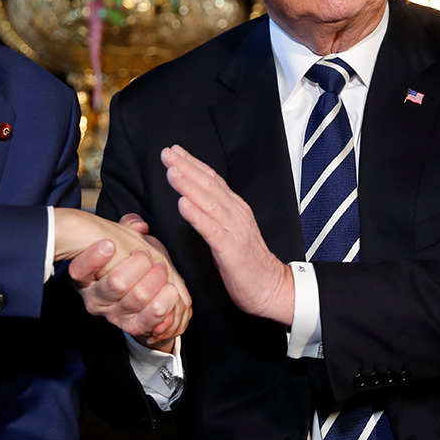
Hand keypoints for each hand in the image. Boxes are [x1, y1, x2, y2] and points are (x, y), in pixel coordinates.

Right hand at [66, 213, 190, 350]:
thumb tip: (139, 225)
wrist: (136, 293)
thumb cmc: (128, 262)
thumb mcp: (124, 242)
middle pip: (117, 283)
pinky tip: (170, 292)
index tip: (109, 244)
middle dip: (140, 265)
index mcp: (85, 277)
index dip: (93, 258)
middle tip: (149, 256)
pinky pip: (149, 322)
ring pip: (137, 300)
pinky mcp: (131, 328)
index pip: (79, 270)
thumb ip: (130, 228)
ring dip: (156, 281)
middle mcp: (95, 299)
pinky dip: (164, 307)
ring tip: (163, 269)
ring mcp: (113, 315)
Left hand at [161, 144, 293, 324]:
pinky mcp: (231, 250)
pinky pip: (211, 230)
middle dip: (186, 167)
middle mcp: (235, 214)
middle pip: (208, 185)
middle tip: (167, 153)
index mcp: (234, 209)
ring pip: (209, 203)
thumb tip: (193, 201)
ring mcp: (234, 230)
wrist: (272, 287)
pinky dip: (197, 216)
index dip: (192, 164)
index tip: (174, 152)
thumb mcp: (229, 231)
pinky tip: (183, 205)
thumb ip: (215, 215)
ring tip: (172, 172)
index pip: (212, 180)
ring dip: (189, 185)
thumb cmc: (248, 263)